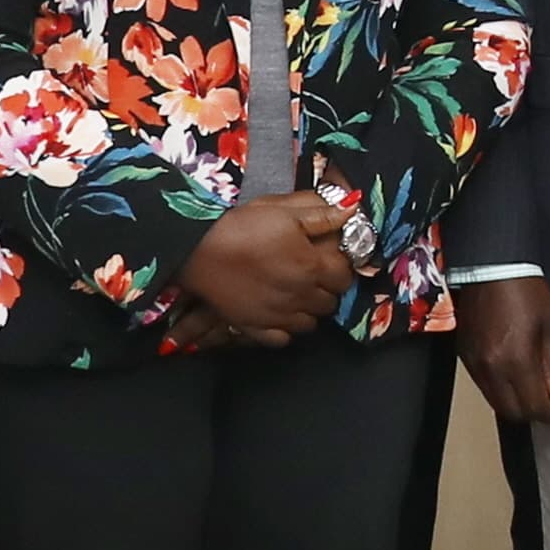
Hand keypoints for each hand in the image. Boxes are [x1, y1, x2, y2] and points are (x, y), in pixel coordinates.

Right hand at [181, 193, 355, 339]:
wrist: (197, 250)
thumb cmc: (240, 226)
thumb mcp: (284, 211)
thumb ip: (322, 214)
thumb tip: (353, 211)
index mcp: (311, 266)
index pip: (345, 277)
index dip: (340, 267)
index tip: (330, 261)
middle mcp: (300, 296)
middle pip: (330, 302)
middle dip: (326, 289)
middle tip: (312, 275)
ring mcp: (278, 316)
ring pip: (310, 324)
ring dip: (308, 309)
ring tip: (295, 293)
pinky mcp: (255, 328)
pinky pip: (282, 339)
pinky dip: (284, 329)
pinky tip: (278, 312)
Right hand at [456, 276, 549, 425]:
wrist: (491, 267)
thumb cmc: (525, 290)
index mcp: (516, 359)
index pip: (534, 407)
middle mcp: (491, 368)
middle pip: (513, 412)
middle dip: (535, 414)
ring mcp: (474, 364)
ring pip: (496, 403)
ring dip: (516, 405)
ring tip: (535, 393)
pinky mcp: (465, 357)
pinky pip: (483, 387)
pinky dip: (500, 391)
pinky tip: (514, 380)